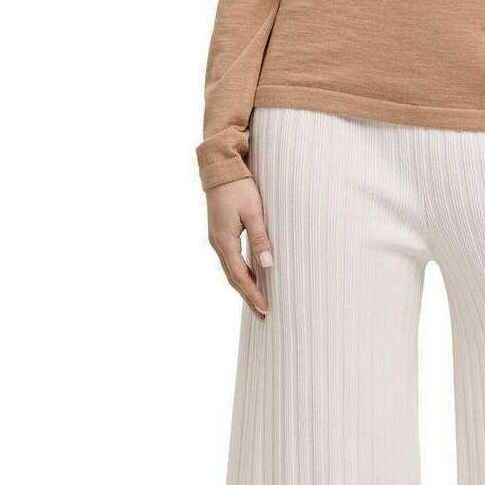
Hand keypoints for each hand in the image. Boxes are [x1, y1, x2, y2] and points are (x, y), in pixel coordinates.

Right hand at [206, 176, 272, 317]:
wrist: (220, 170)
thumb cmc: (239, 187)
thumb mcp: (253, 212)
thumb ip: (261, 238)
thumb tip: (268, 265)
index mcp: (224, 241)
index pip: (240, 276)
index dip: (253, 293)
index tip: (266, 308)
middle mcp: (217, 244)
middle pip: (233, 278)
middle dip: (248, 297)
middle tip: (263, 315)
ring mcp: (217, 239)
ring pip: (231, 271)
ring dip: (244, 287)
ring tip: (258, 302)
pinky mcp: (220, 234)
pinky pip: (231, 260)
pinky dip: (241, 273)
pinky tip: (251, 277)